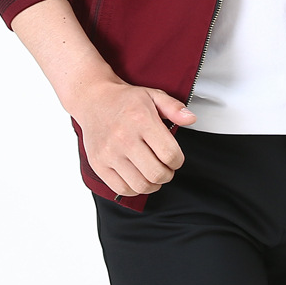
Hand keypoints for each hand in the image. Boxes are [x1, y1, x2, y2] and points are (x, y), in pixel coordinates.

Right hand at [73, 79, 196, 196]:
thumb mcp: (153, 95)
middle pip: (156, 173)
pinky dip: (135, 189)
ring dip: (153, 184)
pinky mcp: (99, 164)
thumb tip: (191, 119)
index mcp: (141, 120)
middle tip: (166, 168)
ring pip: (140, 185)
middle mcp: (124, 138)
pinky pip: (122, 189)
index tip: (175, 158)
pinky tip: (138, 177)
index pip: (169, 154)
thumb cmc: (125, 100)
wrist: (94, 100)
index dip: (178, 160)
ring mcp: (109, 153)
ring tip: (153, 173)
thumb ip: (174, 108)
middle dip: (167, 174)